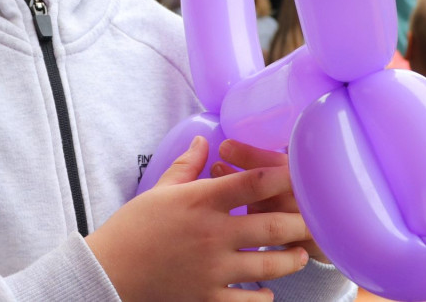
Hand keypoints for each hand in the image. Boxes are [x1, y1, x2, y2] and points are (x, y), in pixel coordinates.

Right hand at [86, 136, 309, 301]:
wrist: (111, 270)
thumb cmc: (135, 225)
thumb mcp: (160, 189)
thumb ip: (187, 165)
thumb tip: (205, 141)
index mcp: (200, 201)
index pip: (249, 184)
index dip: (279, 176)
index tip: (299, 173)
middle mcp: (212, 234)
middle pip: (271, 226)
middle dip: (300, 223)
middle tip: (314, 220)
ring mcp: (213, 269)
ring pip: (269, 266)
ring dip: (290, 259)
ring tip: (298, 254)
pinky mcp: (208, 297)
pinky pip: (249, 300)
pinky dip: (264, 296)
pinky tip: (268, 290)